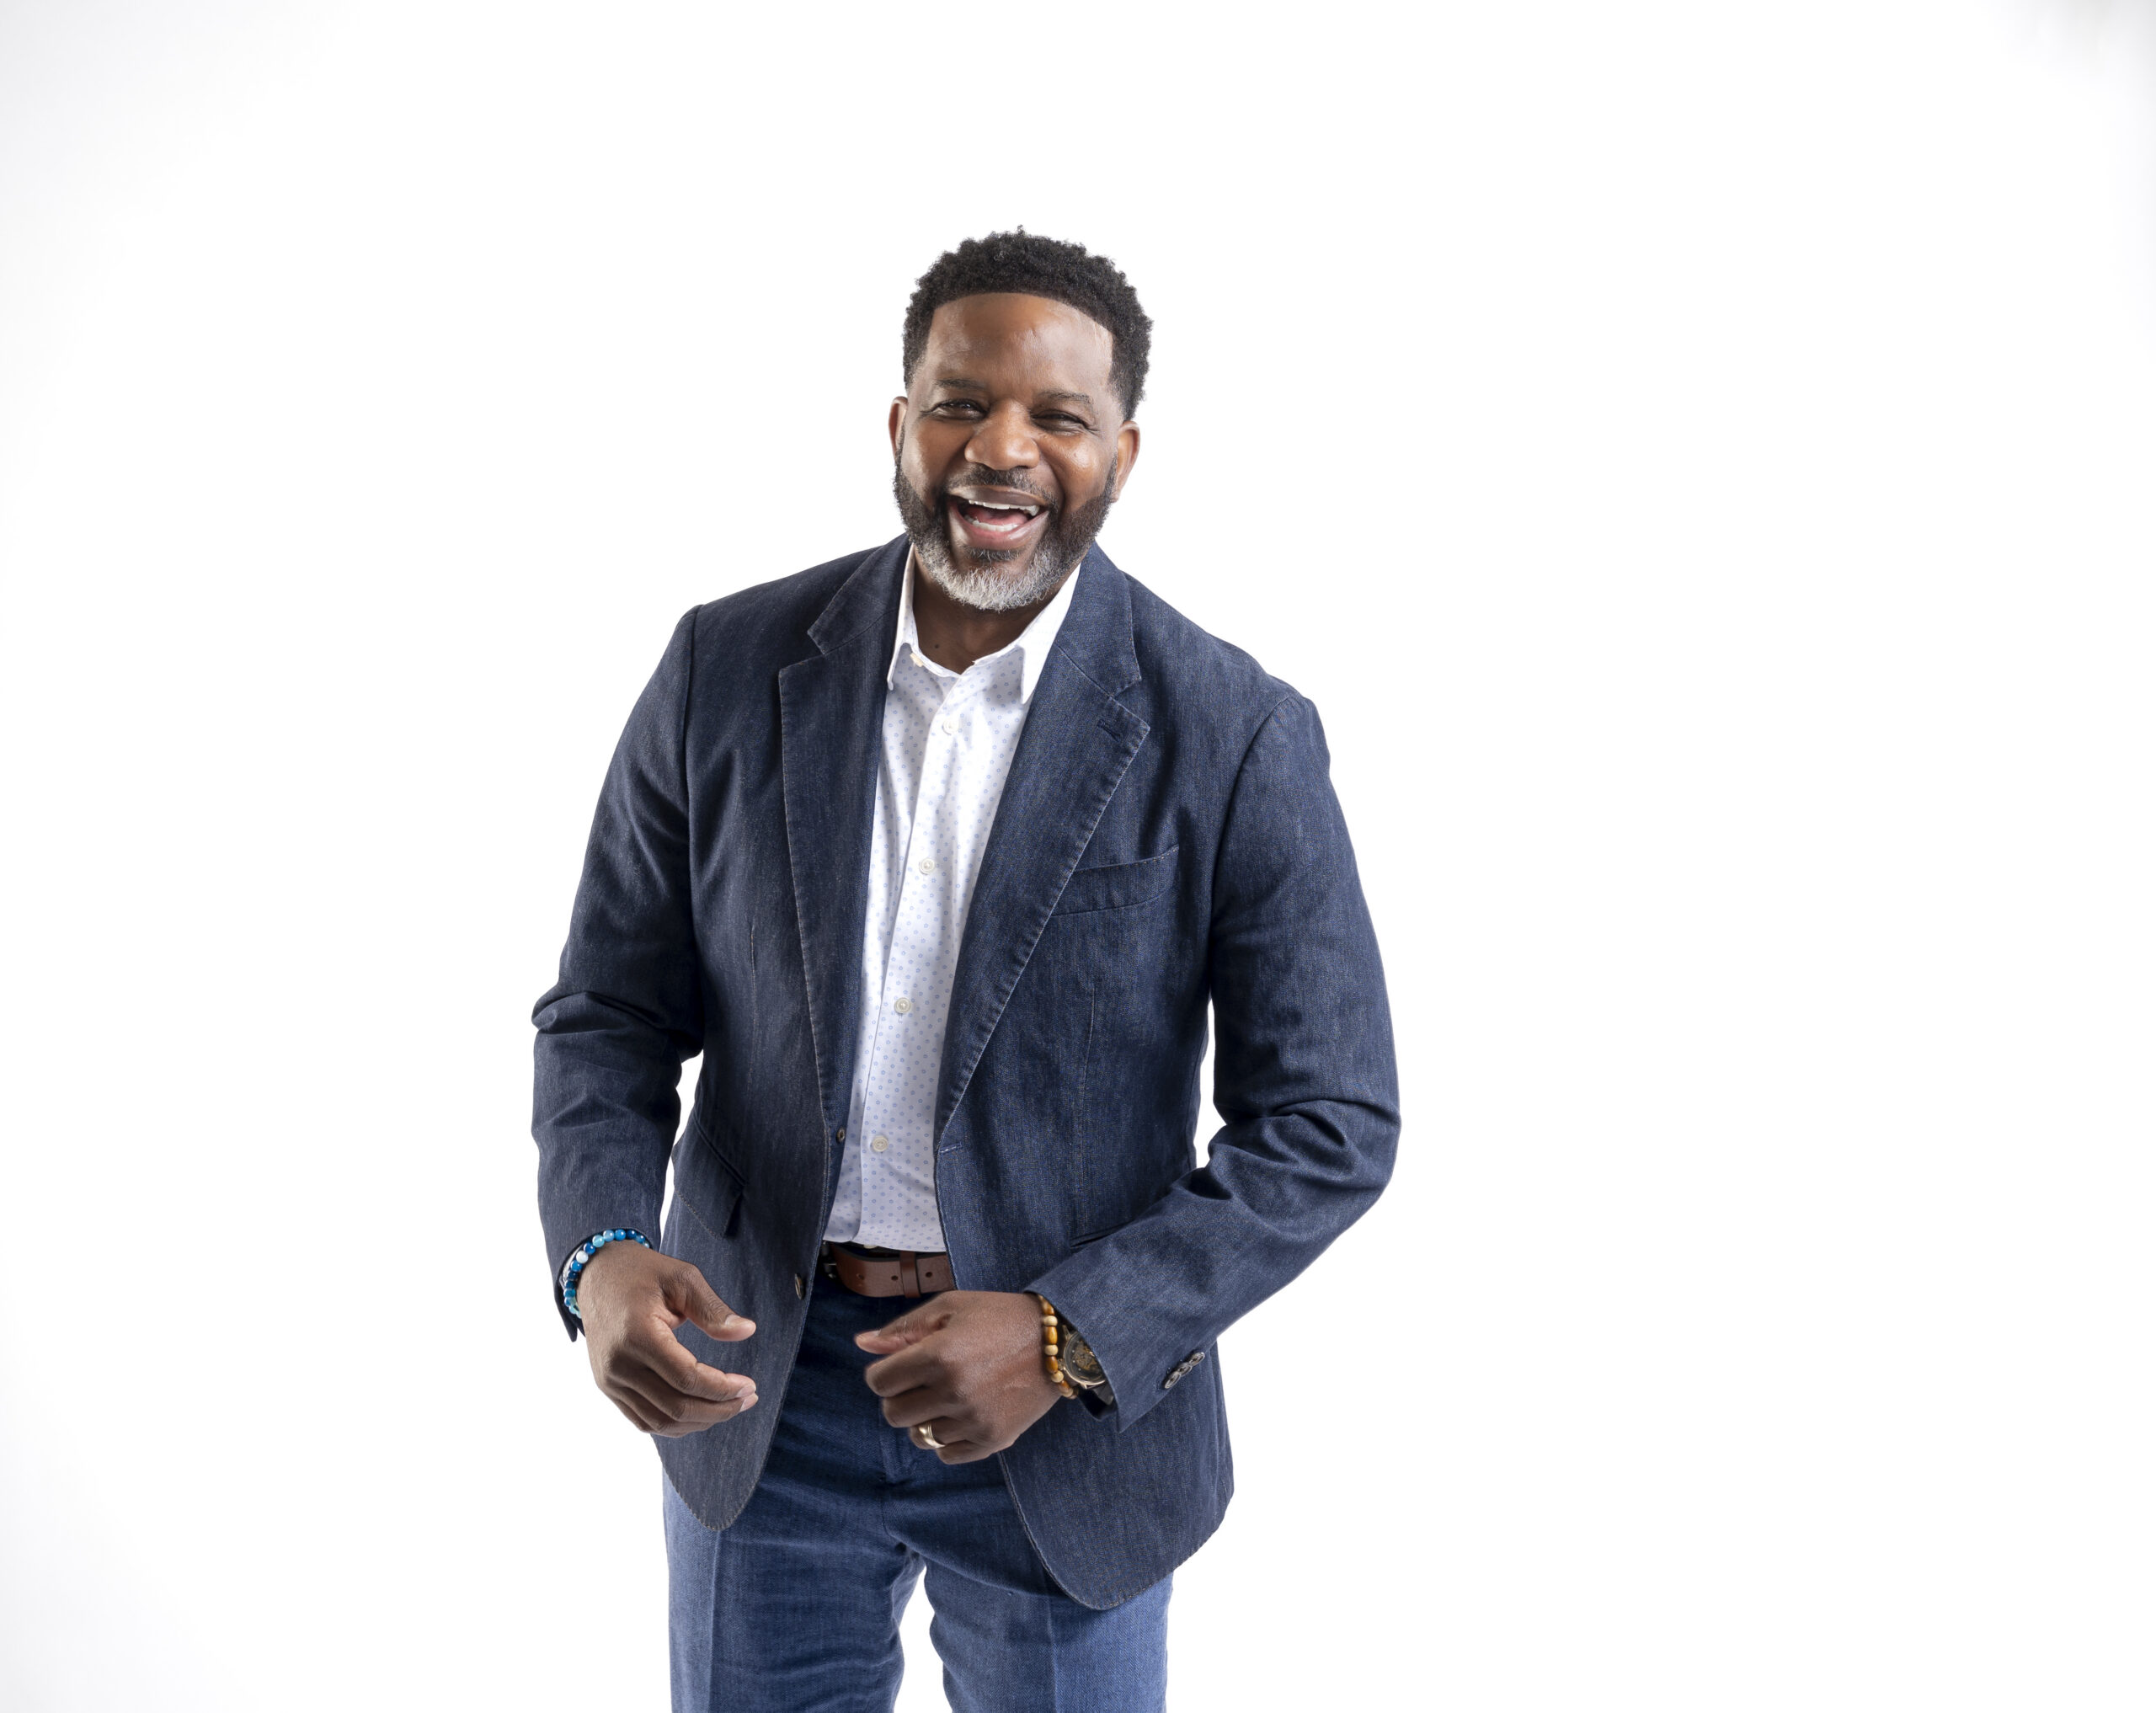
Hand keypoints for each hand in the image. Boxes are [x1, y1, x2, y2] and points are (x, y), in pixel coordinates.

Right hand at [578, 1242, 757, 1436]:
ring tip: (730, 1407)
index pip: (687, 1379)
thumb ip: (713, 1310)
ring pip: (660, 1422)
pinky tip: (701, 1412)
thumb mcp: (682, 1279)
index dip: (722, 1388)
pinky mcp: (608, 1387)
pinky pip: (644, 1420)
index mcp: (638, 1335)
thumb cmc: (643, 1273)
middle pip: (676, 1407)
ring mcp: (610, 1381)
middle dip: (718, 1409)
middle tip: (748, 1399)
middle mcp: (619, 1365)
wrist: (597, 1276)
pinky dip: (675, 1424)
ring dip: (700, 1422)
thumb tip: (747, 1331)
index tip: (749, 1385)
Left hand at [855, 1290, 1058, 1463]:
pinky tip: (963, 1414)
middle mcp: (954, 1391)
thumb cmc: (999, 1317)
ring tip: (947, 1397)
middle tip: (923, 1382)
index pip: (879, 1383)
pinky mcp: (993, 1439)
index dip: (885, 1373)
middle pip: (894, 1414)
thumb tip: (861, 1344)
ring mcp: (974, 1419)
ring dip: (926, 1418)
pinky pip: (947, 1455)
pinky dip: (948, 1439)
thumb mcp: (950, 1307)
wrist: (1058, 1341)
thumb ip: (903, 1329)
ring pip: (920, 1437)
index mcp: (939, 1354)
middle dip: (901, 1397)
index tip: (901, 1366)